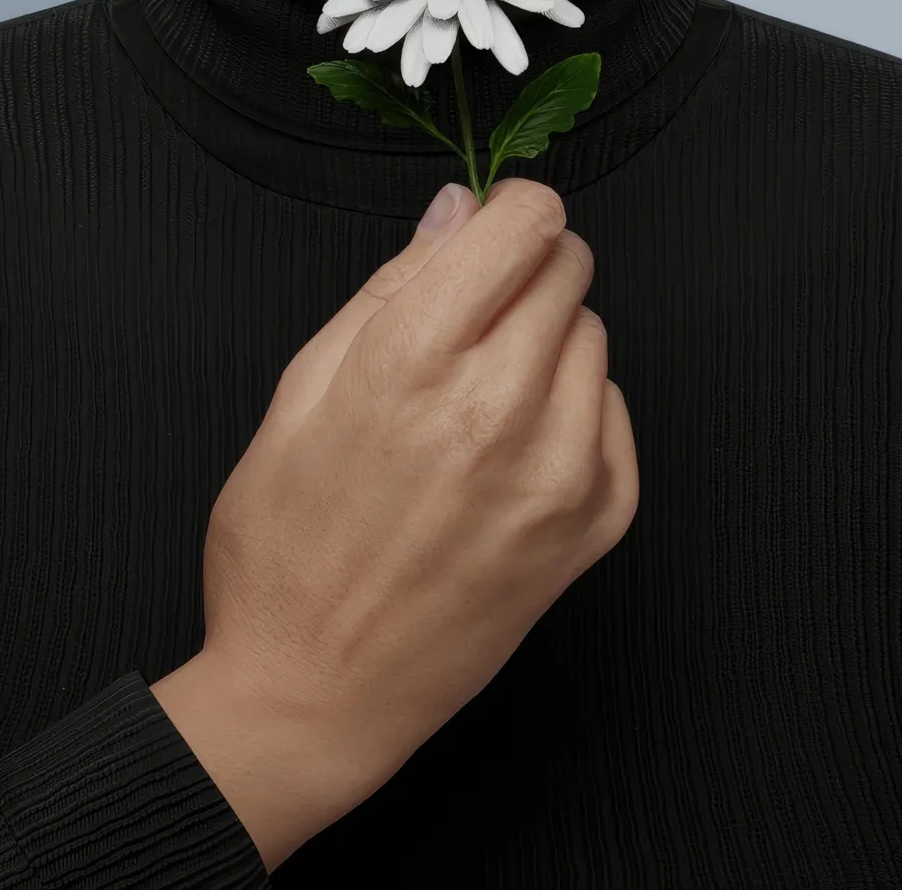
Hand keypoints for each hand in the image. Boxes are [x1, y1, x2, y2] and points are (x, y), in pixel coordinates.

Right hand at [151, 177, 637, 869]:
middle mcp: (498, 406)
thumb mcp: (300, 389)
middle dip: (525, 270)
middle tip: (472, 320)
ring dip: (547, 343)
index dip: (509, 210)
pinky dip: (575, 413)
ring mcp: (557, 472)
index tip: (491, 230)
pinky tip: (511, 450)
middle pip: (569, 267)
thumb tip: (457, 208)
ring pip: (593, 336)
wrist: (313, 693)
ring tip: (478, 398)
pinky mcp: (593, 527)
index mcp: (414, 358)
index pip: (526, 222)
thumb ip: (391, 285)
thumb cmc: (286, 546)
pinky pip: (615, 413)